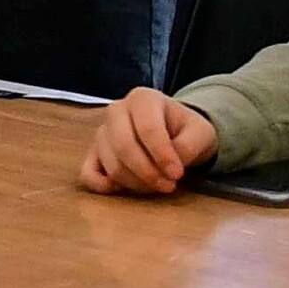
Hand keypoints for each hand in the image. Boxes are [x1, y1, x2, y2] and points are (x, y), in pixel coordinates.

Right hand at [81, 87, 219, 196]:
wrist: (174, 133)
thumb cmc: (185, 130)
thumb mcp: (200, 133)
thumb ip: (189, 146)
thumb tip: (169, 167)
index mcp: (142, 99)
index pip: (147, 128)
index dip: (162, 155)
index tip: (177, 174)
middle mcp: (116, 111)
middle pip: (124, 147)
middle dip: (148, 173)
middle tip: (169, 186)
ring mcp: (101, 132)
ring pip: (111, 164)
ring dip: (136, 183)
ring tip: (157, 186)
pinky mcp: (93, 153)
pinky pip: (88, 174)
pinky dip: (103, 186)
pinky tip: (125, 189)